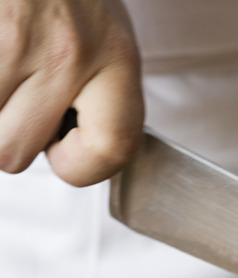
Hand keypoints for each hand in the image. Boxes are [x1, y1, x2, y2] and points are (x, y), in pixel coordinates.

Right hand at [0, 0, 143, 186]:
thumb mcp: (105, 37)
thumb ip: (100, 96)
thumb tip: (67, 154)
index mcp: (114, 56)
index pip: (113, 147)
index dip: (83, 169)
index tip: (65, 155)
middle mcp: (67, 52)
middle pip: (13, 152)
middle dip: (5, 135)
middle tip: (14, 95)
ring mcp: (13, 41)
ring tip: (3, 70)